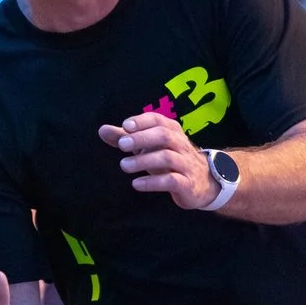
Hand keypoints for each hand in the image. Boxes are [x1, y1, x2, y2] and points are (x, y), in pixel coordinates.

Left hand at [102, 110, 217, 208]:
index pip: (158, 120)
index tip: (125, 126)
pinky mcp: (187, 184)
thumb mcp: (149, 147)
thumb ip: (126, 138)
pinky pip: (171, 181)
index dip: (142, 121)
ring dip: (144, 160)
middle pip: (164, 135)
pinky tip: (136, 184)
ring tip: (124, 165)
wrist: (203, 183)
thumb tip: (102, 130)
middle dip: (142, 138)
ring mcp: (185, 164)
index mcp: (172, 131)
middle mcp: (180, 145)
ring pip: (167, 157)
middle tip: (121, 145)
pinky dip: (153, 182)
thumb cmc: (170, 160)